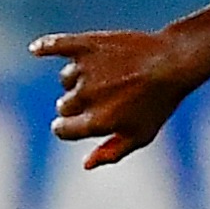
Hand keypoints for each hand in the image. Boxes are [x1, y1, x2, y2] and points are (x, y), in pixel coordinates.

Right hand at [34, 27, 205, 168]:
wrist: (174, 62)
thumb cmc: (159, 103)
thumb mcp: (141, 135)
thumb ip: (112, 152)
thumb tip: (85, 164)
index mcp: (97, 122)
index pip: (63, 130)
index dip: (67, 128)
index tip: (75, 124)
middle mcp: (86, 96)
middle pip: (64, 106)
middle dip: (77, 105)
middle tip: (106, 96)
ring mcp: (85, 69)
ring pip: (66, 79)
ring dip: (78, 79)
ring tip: (107, 74)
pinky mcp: (87, 44)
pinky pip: (57, 46)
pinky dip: (45, 48)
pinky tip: (36, 50)